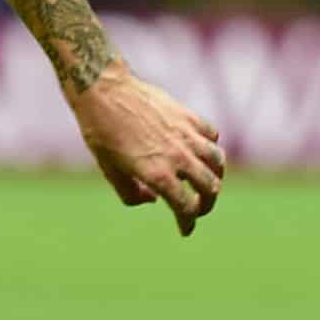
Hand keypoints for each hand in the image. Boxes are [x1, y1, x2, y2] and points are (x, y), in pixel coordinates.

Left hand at [69, 65, 224, 234]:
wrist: (105, 90)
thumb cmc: (102, 132)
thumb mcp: (110, 170)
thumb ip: (132, 193)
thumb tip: (152, 200)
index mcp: (158, 174)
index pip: (186, 207)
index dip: (188, 223)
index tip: (186, 229)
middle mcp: (178, 156)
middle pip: (210, 188)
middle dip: (207, 204)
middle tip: (198, 208)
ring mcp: (186, 135)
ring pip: (217, 161)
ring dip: (216, 176)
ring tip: (207, 181)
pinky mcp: (188, 116)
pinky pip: (212, 136)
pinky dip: (211, 147)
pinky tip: (201, 150)